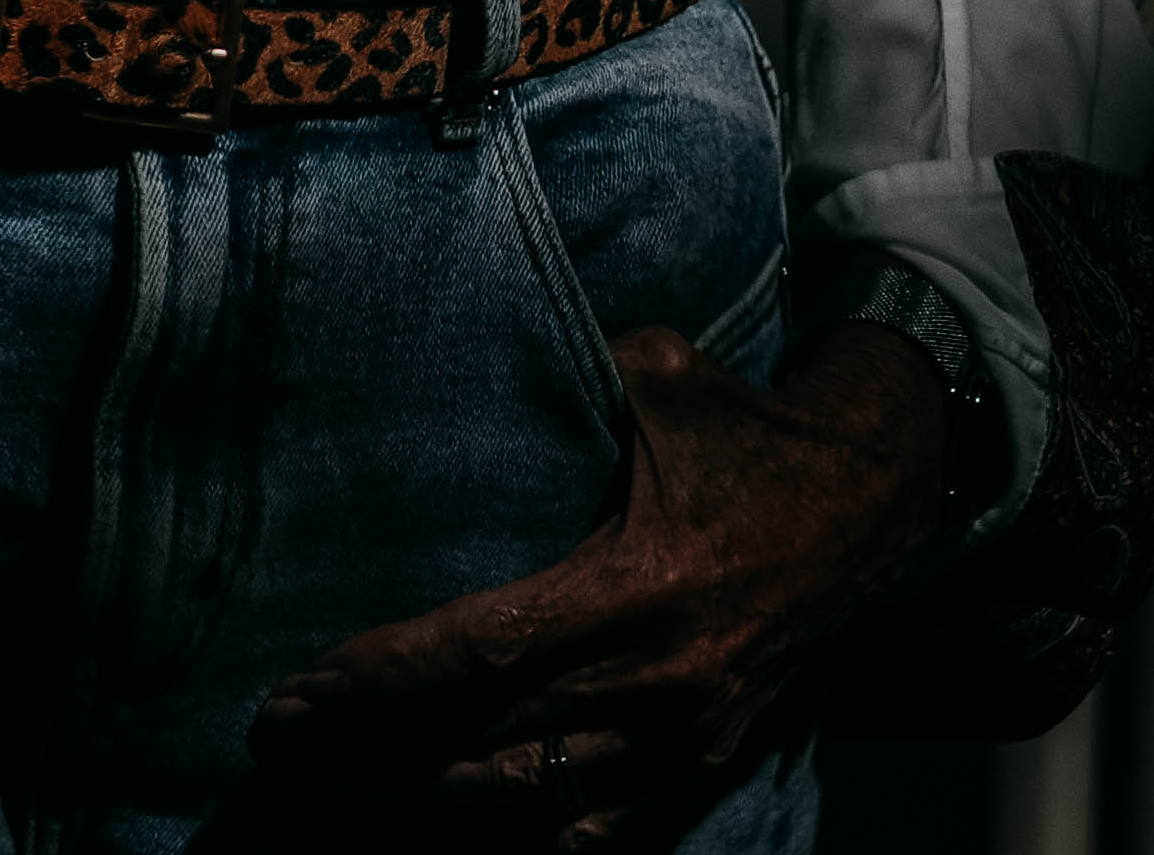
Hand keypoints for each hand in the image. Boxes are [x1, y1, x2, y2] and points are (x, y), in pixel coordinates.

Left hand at [243, 317, 975, 845]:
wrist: (873, 498)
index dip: (380, 679)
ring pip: (530, 795)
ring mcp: (687, 731)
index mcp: (640, 583)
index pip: (479, 653)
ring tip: (336, 786)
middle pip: (483, 740)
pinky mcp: (711, 757)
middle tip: (280, 741)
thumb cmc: (747, 427)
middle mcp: (660, 675)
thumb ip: (571, 374)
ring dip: (425, 797)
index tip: (299, 686)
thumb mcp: (659, 375)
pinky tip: (453, 828)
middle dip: (370, 746)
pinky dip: (530, 834)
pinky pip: (608, 826)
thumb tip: (474, 347)